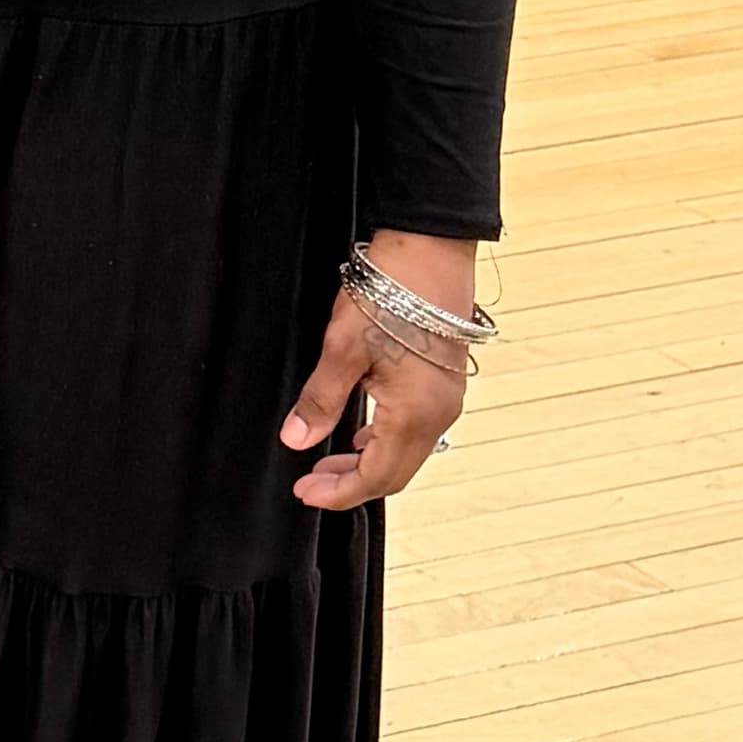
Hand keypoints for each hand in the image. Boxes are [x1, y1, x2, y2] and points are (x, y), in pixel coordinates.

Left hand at [282, 227, 477, 508]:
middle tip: (309, 483)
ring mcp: (447, 399)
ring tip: (326, 461)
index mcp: (415, 414)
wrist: (432, 248)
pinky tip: (360, 431)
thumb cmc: (389, 293)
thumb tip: (295, 440)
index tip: (303, 493)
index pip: (376, 477)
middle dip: (351, 484)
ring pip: (407, 453)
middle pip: (395, 473)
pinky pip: (417, 431)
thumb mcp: (342, 347)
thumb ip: (320, 400)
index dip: (338, 493)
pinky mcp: (445, 383)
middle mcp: (440, 415)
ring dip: (367, 463)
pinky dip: (384, 441)